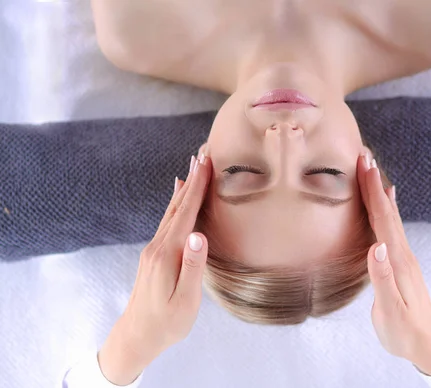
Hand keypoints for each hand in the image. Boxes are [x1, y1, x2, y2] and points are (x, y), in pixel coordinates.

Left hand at [98, 150, 211, 384]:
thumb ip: (193, 268)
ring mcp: (154, 249)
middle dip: (192, 180)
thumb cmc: (166, 323)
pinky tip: (177, 197)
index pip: (186, 213)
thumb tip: (198, 235)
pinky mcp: (155, 255)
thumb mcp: (185, 301)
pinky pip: (167, 221)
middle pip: (177, 206)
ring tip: (193, 169)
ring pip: (171, 212)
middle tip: (203, 155)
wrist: (136, 336)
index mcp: (168, 254)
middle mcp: (159, 246)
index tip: (207, 163)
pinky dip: (176, 204)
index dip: (198, 187)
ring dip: (184, 189)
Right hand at [357, 154, 430, 376]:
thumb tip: (376, 247)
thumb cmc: (406, 333)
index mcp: (398, 262)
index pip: (384, 220)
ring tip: (372, 171)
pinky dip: (388, 210)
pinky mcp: (401, 263)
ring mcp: (404, 257)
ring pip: (391, 217)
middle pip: (388, 212)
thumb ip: (383, 280)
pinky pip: (392, 228)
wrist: (429, 346)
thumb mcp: (392, 312)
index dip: (373, 192)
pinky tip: (388, 202)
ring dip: (380, 192)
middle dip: (375, 183)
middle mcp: (403, 254)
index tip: (364, 166)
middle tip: (364, 156)